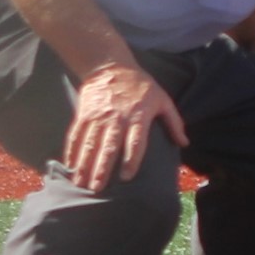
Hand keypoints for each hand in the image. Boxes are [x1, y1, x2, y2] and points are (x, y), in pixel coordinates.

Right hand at [62, 60, 186, 188]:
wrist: (110, 65)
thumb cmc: (140, 86)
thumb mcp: (162, 99)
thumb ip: (173, 122)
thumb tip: (184, 143)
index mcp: (138, 116)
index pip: (135, 142)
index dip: (131, 160)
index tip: (126, 177)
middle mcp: (116, 118)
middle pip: (108, 146)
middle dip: (102, 168)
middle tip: (97, 188)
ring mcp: (98, 116)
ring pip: (89, 144)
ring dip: (84, 164)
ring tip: (80, 183)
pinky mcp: (84, 114)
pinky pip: (77, 135)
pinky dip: (72, 151)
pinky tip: (70, 166)